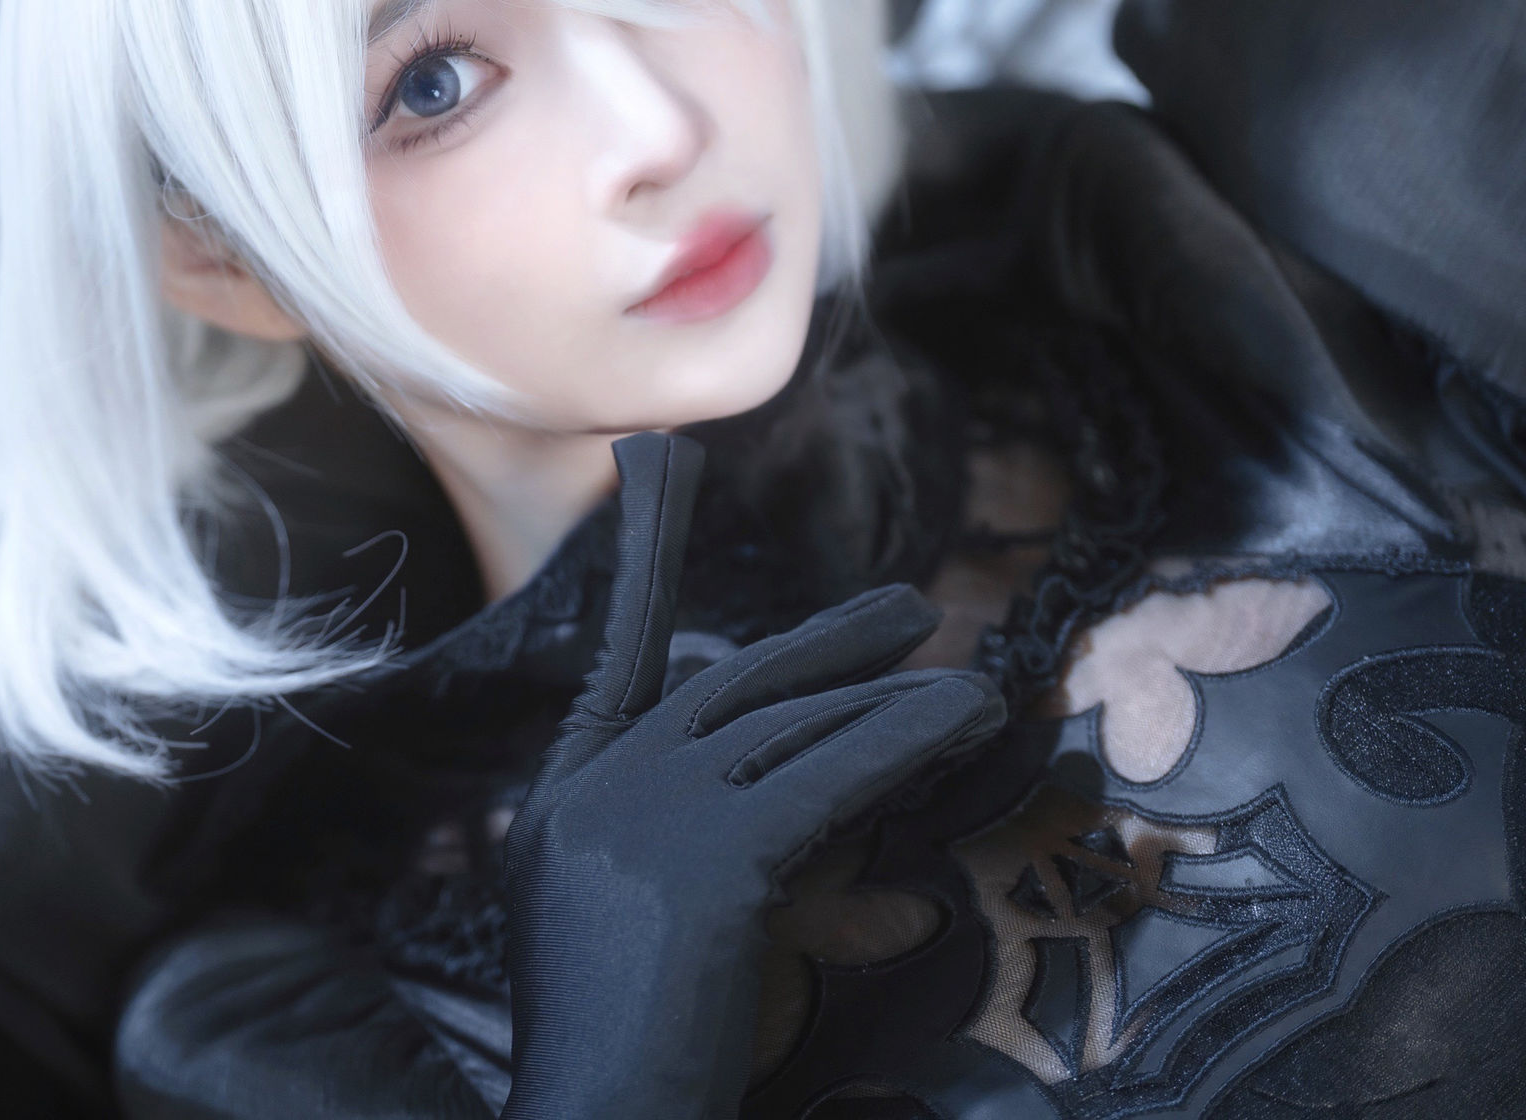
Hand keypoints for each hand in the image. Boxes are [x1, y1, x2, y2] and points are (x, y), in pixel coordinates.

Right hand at [496, 434, 1003, 1119]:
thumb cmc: (625, 1060)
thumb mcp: (622, 929)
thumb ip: (665, 832)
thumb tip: (744, 742)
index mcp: (560, 804)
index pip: (622, 658)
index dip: (650, 556)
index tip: (663, 465)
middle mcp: (595, 790)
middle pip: (728, 683)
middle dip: (825, 644)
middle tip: (906, 612)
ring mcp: (646, 814)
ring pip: (790, 726)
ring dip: (888, 694)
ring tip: (964, 683)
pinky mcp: (712, 855)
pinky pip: (830, 773)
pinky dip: (904, 733)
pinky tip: (963, 710)